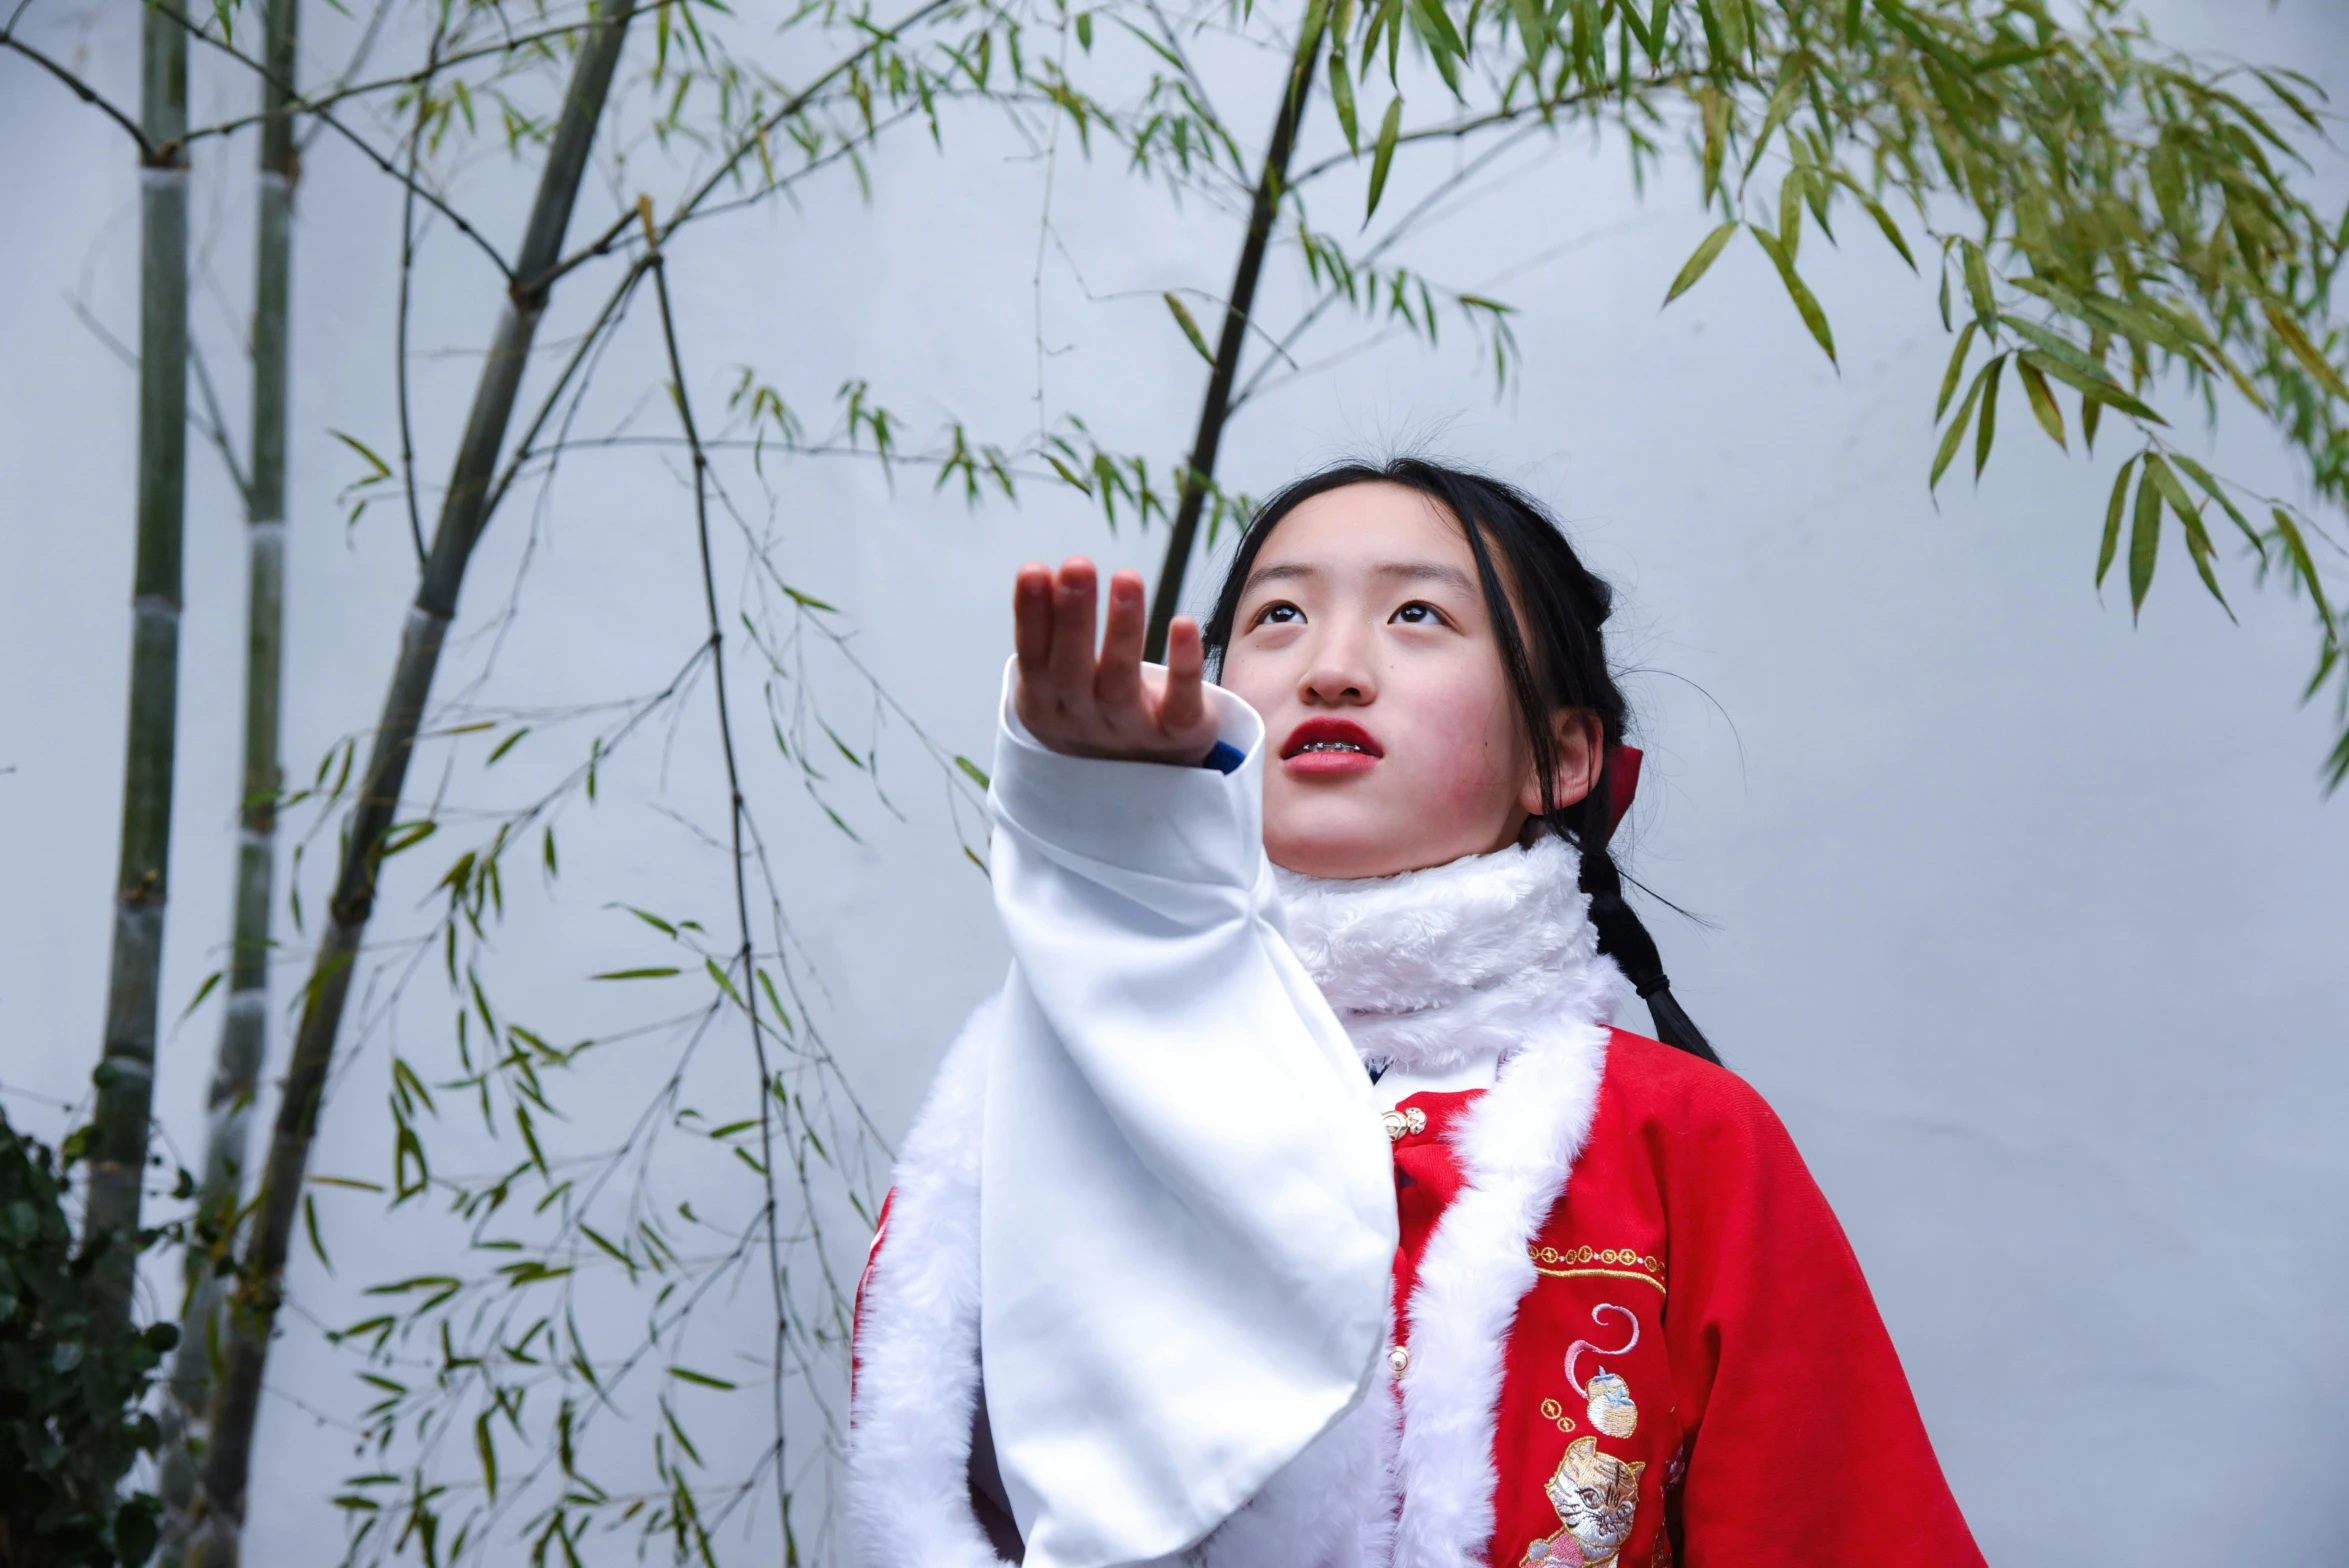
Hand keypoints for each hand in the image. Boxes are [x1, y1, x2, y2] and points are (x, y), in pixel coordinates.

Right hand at [1013, 558, 1220, 764]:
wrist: (1141, 773)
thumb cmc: (1094, 706)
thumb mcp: (1060, 675)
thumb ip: (1051, 632)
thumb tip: (1037, 572)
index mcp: (1046, 705)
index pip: (1033, 659)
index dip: (1031, 618)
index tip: (1034, 570)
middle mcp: (1084, 722)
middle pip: (1072, 672)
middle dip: (1073, 617)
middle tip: (1077, 566)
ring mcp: (1131, 733)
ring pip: (1121, 685)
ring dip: (1123, 630)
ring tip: (1126, 578)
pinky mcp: (1178, 737)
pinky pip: (1181, 706)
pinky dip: (1184, 667)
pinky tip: (1183, 624)